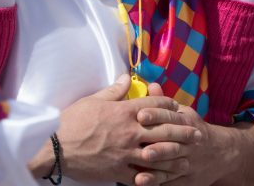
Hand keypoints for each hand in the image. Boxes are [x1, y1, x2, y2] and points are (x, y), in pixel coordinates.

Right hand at [29, 75, 198, 184]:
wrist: (56, 148)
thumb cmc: (72, 121)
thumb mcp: (93, 100)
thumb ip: (113, 90)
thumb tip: (126, 77)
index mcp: (123, 111)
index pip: (153, 107)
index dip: (168, 106)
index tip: (178, 108)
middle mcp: (129, 132)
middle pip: (163, 131)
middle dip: (182, 132)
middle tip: (197, 134)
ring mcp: (126, 153)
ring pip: (158, 155)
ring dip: (175, 157)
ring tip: (188, 158)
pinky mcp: (120, 172)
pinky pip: (143, 176)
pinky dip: (156, 177)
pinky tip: (165, 178)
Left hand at [134, 106, 253, 185]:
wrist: (221, 152)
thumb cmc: (194, 128)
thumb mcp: (184, 112)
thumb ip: (164, 102)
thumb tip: (151, 85)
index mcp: (187, 122)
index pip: (171, 117)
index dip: (156, 116)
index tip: (140, 115)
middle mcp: (189, 143)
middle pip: (173, 145)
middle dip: (158, 148)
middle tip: (142, 150)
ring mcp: (190, 163)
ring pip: (173, 168)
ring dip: (157, 171)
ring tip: (140, 174)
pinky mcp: (189, 181)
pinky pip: (174, 184)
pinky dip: (160, 184)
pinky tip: (145, 184)